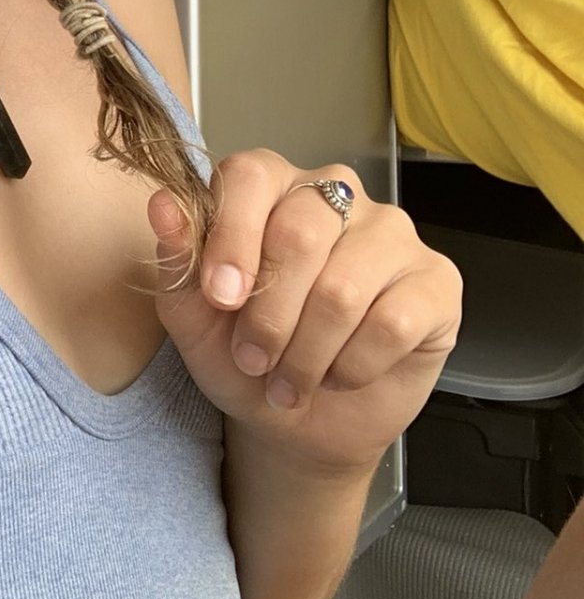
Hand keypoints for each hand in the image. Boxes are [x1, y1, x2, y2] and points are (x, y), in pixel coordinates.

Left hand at [149, 151, 462, 474]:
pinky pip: (394, 322)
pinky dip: (354, 366)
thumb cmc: (244, 357)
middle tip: (254, 360)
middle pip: (300, 233)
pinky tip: (341, 374)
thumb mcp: (194, 319)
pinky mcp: (436, 281)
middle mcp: (337, 194)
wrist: (299, 422)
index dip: (232, 238)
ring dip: (307, 354)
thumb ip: (178, 261)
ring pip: (344, 288)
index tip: (220, 298)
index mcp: (272, 186)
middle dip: (269, 315)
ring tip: (290, 381)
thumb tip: (162, 205)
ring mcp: (392, 233)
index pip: (252, 175)